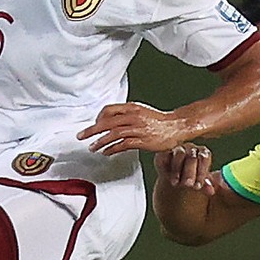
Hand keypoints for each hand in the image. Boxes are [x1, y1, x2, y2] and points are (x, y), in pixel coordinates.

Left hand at [78, 102, 193, 154]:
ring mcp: (138, 128)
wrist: (177, 126)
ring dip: (100, 142)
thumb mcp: (141, 112)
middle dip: (92, 130)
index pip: (108, 110)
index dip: (98, 118)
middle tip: (81, 136)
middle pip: (107, 122)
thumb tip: (111, 121)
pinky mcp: (142, 140)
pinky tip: (107, 152)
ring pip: (113, 134)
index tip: (93, 126)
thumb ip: (126, 115)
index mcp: (132, 108)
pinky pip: (123, 145)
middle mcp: (133, 116)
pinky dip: (112, 149)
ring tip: (93, 148)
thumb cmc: (160, 121)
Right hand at [154, 145, 217, 193]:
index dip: (201, 172)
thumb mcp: (200, 183)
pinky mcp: (163, 152)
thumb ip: (205, 185)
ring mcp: (177, 148)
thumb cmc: (192, 179)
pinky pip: (164, 156)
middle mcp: (191, 148)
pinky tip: (166, 177)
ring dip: (177, 170)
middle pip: (192, 157)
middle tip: (188, 184)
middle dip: (190, 172)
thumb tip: (211, 191)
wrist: (176, 181)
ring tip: (176, 183)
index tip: (198, 186)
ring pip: (179, 155)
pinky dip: (165, 167)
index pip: (204, 158)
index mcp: (203, 153)